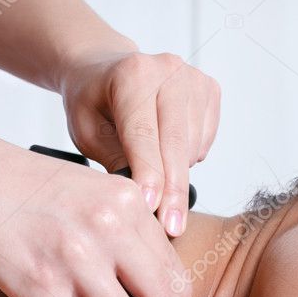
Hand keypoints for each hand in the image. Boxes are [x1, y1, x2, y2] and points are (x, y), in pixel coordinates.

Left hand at [58, 50, 220, 237]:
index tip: (151, 210)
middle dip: (173, 190)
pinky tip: (166, 150)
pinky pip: (205, 141)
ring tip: (151, 168)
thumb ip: (115, 159)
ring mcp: (193, 78)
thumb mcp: (87, 133)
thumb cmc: (93, 103)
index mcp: (132, 74)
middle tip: (170, 227)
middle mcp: (168, 69)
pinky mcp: (210, 90)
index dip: (149, 176)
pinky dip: (188, 158)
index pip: (144, 135)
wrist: (105, 70)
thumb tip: (146, 199)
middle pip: (176, 143)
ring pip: (192, 146)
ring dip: (176, 173)